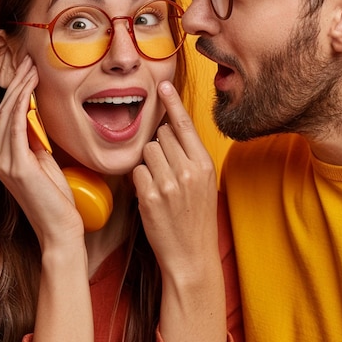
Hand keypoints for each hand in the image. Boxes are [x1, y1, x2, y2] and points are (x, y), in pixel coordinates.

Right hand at [0, 56, 85, 249]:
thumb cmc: (57, 199)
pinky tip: (30, 89)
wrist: (60, 229)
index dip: (16, 91)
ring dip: (20, 88)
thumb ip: (36, 144)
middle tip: (29, 61)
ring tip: (31, 68)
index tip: (29, 70)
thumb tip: (36, 122)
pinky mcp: (15, 166)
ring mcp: (3, 163)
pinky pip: (16, 127)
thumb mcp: (45, 164)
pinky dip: (23, 105)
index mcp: (4, 157)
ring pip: (8, 115)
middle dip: (17, 83)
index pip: (7, 116)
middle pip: (5, 111)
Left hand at [132, 81, 218, 279]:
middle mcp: (188, 170)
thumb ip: (190, 155)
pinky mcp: (149, 196)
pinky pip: (137, 171)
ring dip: (149, 162)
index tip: (163, 85)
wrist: (192, 256)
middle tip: (168, 170)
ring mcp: (168, 183)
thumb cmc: (197, 217)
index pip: (185, 125)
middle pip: (161, 135)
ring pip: (147, 150)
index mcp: (204, 164)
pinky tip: (151, 196)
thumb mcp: (205, 183)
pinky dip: (140, 180)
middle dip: (160, 146)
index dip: (172, 103)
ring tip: (161, 184)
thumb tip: (170, 129)